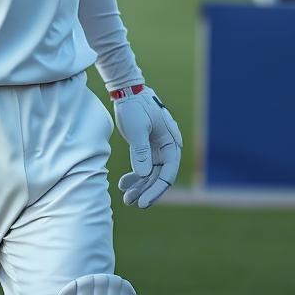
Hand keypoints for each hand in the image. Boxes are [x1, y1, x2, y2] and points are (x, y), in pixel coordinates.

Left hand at [112, 86, 181, 208]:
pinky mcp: (147, 148)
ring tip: (126, 198)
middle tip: (130, 201)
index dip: (156, 189)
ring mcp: (157, 149)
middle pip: (159, 176)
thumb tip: (144, 175)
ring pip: (150, 174)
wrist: (127, 91)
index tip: (143, 202)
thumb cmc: (135, 106)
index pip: (168, 172)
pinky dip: (135, 176)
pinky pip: (143, 167)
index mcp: (171, 142)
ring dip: (139, 186)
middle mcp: (167, 147)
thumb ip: (141, 151)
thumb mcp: (138, 128)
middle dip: (145, 190)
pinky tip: (123, 184)